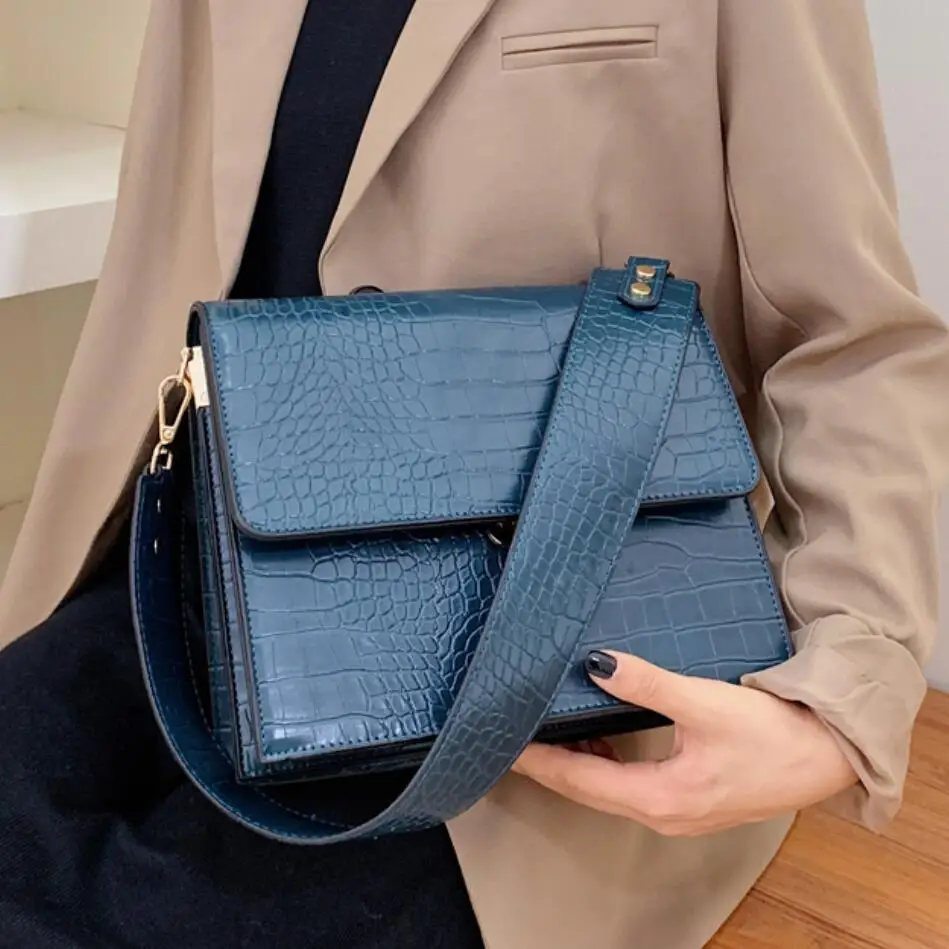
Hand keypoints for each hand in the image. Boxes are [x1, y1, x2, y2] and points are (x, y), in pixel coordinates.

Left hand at [511, 650, 857, 836]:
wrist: (827, 755)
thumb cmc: (773, 735)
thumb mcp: (703, 703)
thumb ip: (647, 684)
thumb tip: (598, 664)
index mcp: (658, 798)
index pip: (577, 780)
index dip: (537, 760)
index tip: (504, 744)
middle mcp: (662, 813)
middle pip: (586, 789)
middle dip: (549, 762)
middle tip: (514, 733)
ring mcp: (677, 811)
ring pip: (608, 789)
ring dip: (577, 762)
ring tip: (548, 728)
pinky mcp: (690, 799)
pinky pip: (631, 786)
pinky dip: (606, 764)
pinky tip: (602, 738)